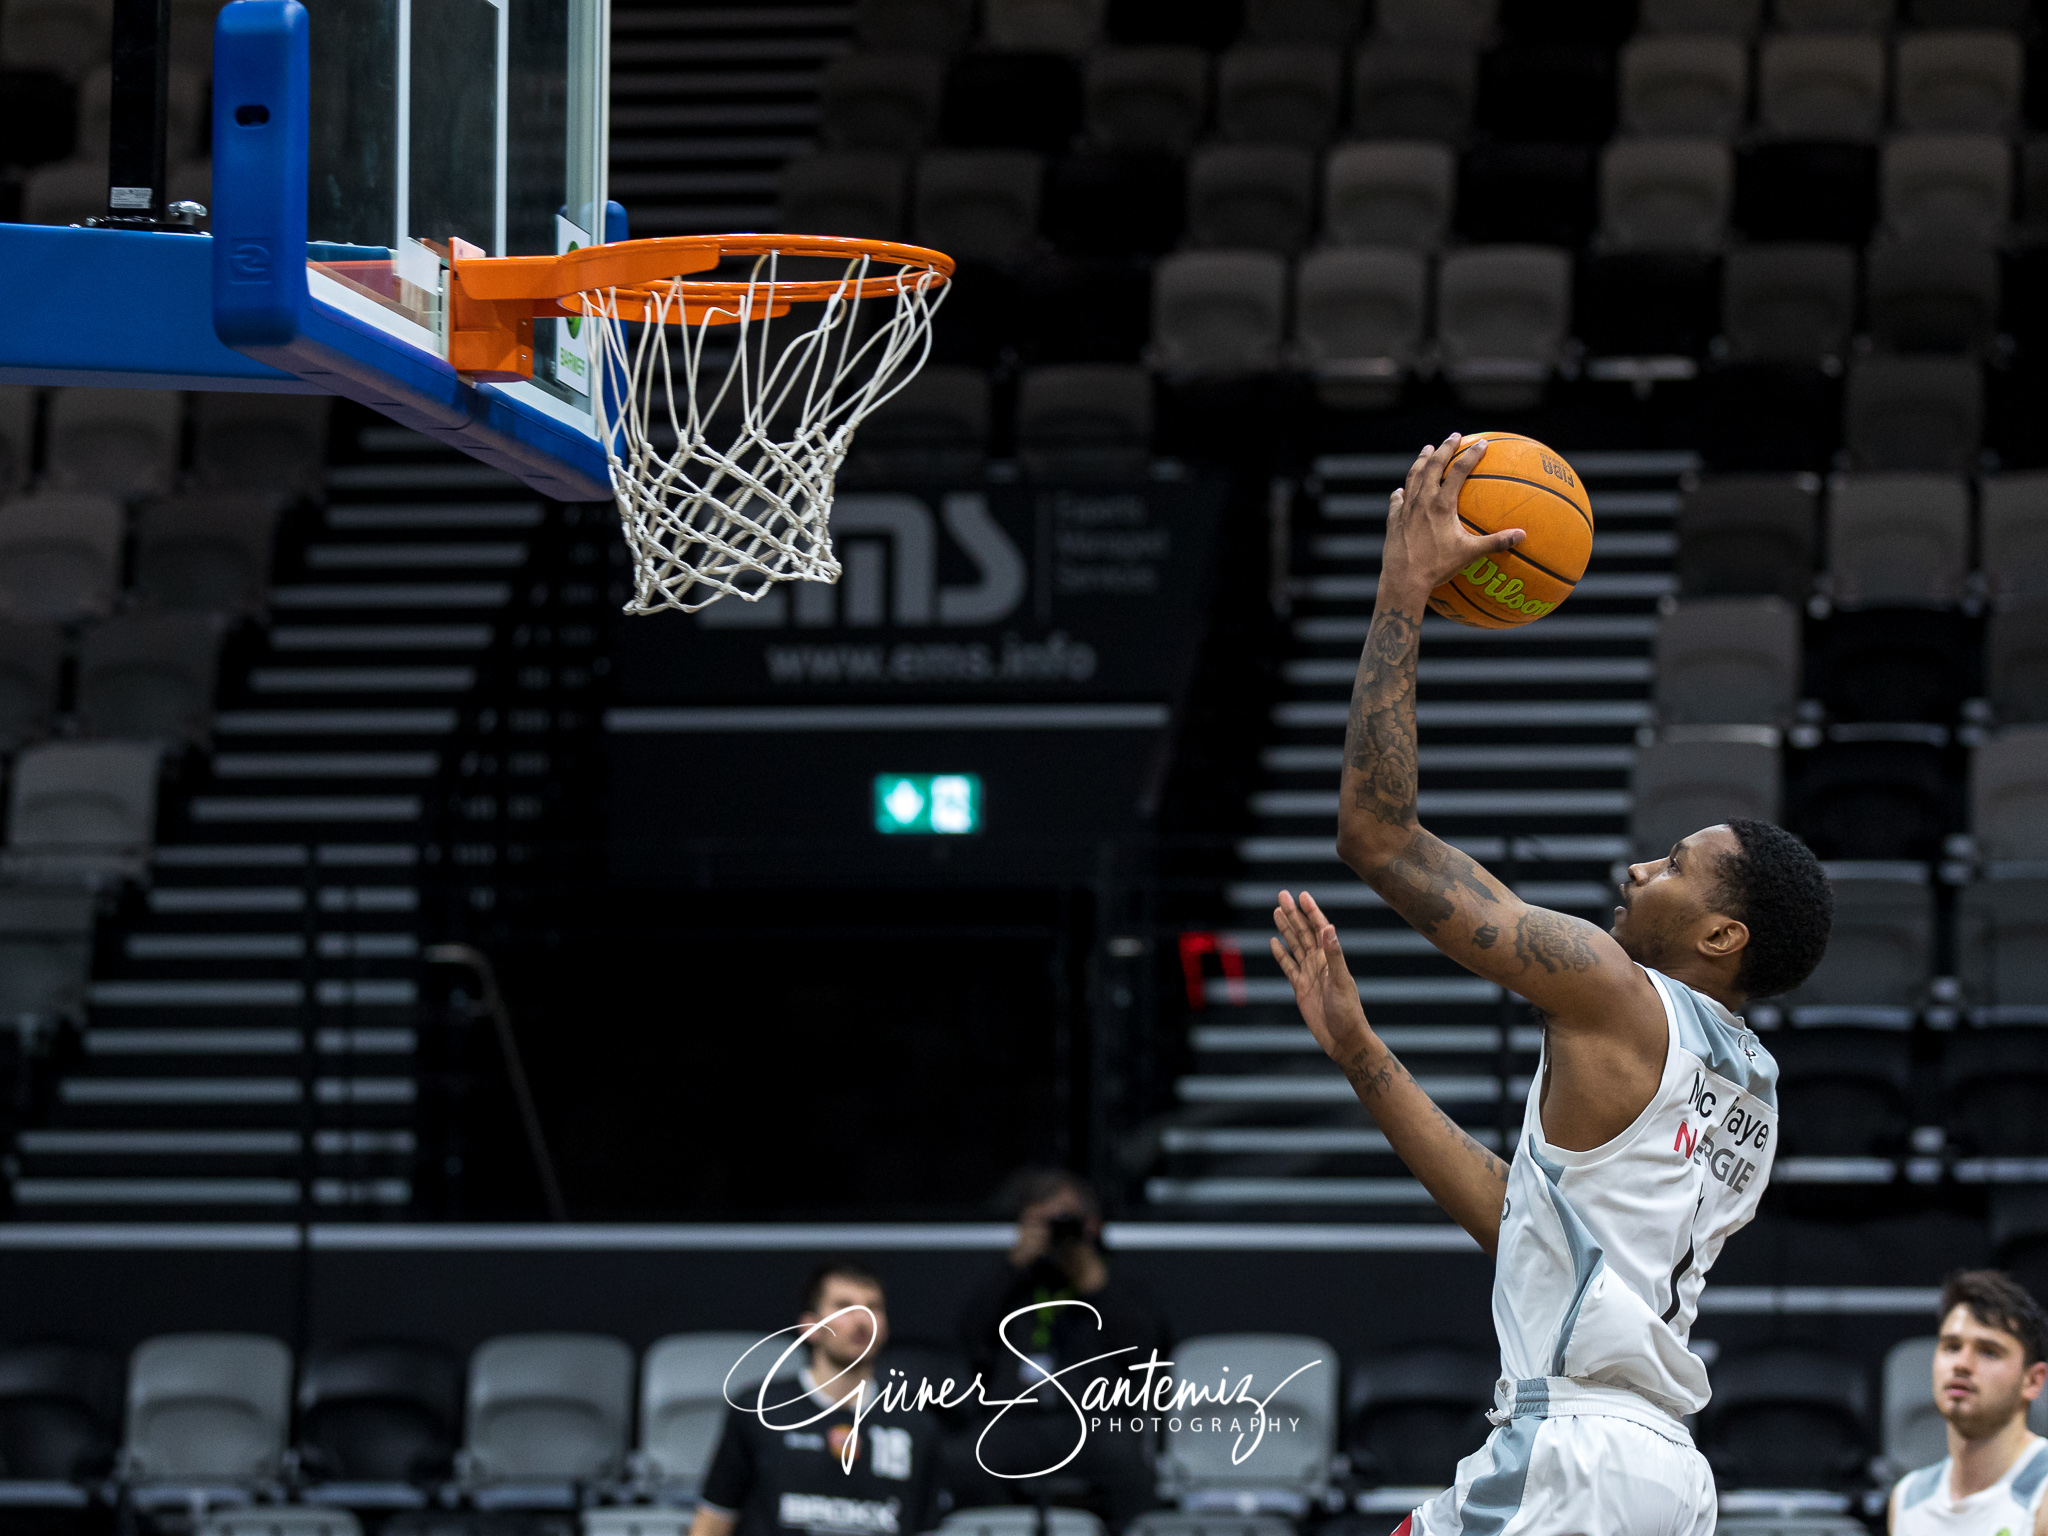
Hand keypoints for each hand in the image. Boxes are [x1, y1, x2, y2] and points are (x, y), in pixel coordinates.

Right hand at [1270, 890, 1371, 1061]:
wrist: (1343, 1039)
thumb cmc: (1348, 1011)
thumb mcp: (1341, 981)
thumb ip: (1334, 955)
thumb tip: (1328, 928)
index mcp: (1331, 958)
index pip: (1319, 928)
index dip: (1311, 911)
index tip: (1302, 895)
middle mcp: (1320, 962)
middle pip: (1303, 932)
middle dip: (1293, 914)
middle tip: (1281, 895)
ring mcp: (1309, 974)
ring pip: (1295, 945)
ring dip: (1286, 928)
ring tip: (1276, 911)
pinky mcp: (1300, 988)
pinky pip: (1288, 966)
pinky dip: (1281, 953)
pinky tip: (1274, 942)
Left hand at [1381, 434, 1525, 595]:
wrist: (1403, 579)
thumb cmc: (1437, 567)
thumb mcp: (1469, 554)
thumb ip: (1495, 542)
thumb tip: (1522, 536)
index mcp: (1441, 505)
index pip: (1459, 471)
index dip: (1471, 455)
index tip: (1481, 443)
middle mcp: (1422, 501)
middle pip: (1433, 465)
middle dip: (1445, 448)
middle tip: (1454, 436)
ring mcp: (1405, 509)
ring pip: (1413, 477)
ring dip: (1421, 461)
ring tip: (1427, 450)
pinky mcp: (1393, 520)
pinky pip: (1397, 501)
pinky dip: (1402, 492)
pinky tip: (1401, 491)